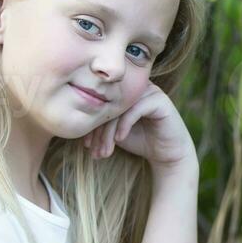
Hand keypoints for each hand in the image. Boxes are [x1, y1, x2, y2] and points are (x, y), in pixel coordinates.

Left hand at [82, 83, 196, 172]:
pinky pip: (136, 109)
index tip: (87, 145)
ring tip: (106, 150)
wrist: (167, 154)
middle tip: (95, 150)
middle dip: (99, 131)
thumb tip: (74, 124)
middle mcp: (136, 87)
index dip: (91, 125)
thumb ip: (100, 124)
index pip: (100, 103)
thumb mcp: (114, 132)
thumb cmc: (140, 141)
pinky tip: (120, 140)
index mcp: (124, 91)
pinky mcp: (160, 101)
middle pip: (109, 104)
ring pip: (120, 107)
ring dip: (110, 131)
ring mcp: (150, 92)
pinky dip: (125, 125)